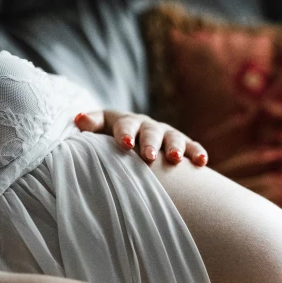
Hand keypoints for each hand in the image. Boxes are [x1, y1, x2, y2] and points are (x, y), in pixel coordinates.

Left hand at [74, 110, 207, 165]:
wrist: (129, 143)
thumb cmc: (108, 142)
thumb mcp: (97, 133)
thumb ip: (91, 126)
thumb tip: (78, 120)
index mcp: (124, 121)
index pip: (123, 123)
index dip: (124, 132)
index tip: (125, 144)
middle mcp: (146, 125)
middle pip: (149, 131)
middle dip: (150, 143)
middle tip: (148, 156)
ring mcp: (165, 134)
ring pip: (172, 137)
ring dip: (175, 147)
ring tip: (175, 159)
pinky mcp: (181, 144)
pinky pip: (191, 146)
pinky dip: (196, 152)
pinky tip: (202, 162)